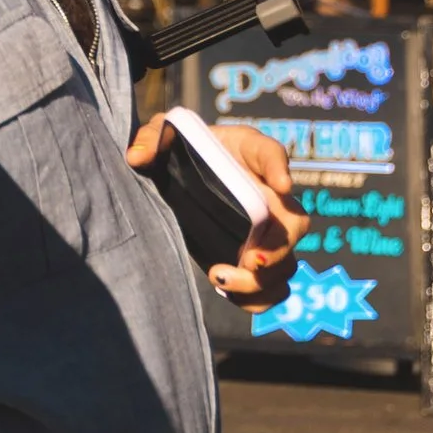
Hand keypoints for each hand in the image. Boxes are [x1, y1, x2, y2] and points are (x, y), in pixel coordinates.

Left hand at [127, 116, 308, 305]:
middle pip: (294, 224)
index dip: (280, 169)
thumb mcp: (165, 133)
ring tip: (221, 276)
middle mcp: (269, 197)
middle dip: (277, 248)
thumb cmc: (182, 147)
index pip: (271, 154)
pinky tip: (225, 290)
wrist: (185, 170)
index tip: (281, 185)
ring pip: (286, 265)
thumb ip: (152, 138)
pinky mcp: (252, 261)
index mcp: (251, 155)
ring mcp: (265, 234)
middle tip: (249, 260)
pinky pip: (270, 289)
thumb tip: (137, 158)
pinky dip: (256, 299)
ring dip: (262, 280)